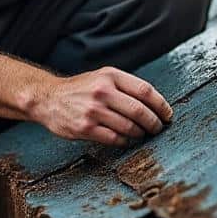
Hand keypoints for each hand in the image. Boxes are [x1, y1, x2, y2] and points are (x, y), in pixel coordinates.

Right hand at [34, 67, 173, 146]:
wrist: (48, 98)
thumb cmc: (82, 89)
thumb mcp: (103, 77)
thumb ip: (126, 86)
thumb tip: (156, 104)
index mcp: (111, 76)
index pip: (145, 91)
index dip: (161, 105)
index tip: (167, 115)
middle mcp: (103, 91)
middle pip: (140, 111)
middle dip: (154, 123)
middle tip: (158, 129)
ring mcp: (93, 110)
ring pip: (129, 127)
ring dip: (141, 134)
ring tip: (143, 134)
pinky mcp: (85, 128)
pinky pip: (115, 139)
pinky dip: (126, 141)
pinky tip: (128, 139)